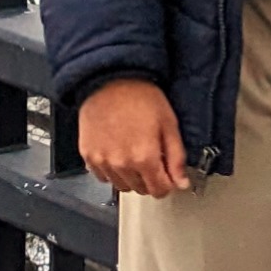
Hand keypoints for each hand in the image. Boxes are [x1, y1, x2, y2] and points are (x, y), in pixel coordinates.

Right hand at [80, 78, 188, 197]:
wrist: (110, 80)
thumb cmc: (141, 97)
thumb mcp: (169, 124)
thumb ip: (177, 157)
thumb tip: (182, 183)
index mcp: (144, 158)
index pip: (159, 191)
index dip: (169, 184)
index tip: (170, 175)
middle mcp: (121, 165)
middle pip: (140, 190)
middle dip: (151, 179)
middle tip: (154, 157)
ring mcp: (102, 163)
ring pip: (122, 186)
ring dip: (131, 177)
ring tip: (135, 152)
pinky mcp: (88, 157)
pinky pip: (103, 177)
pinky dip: (113, 171)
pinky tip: (119, 152)